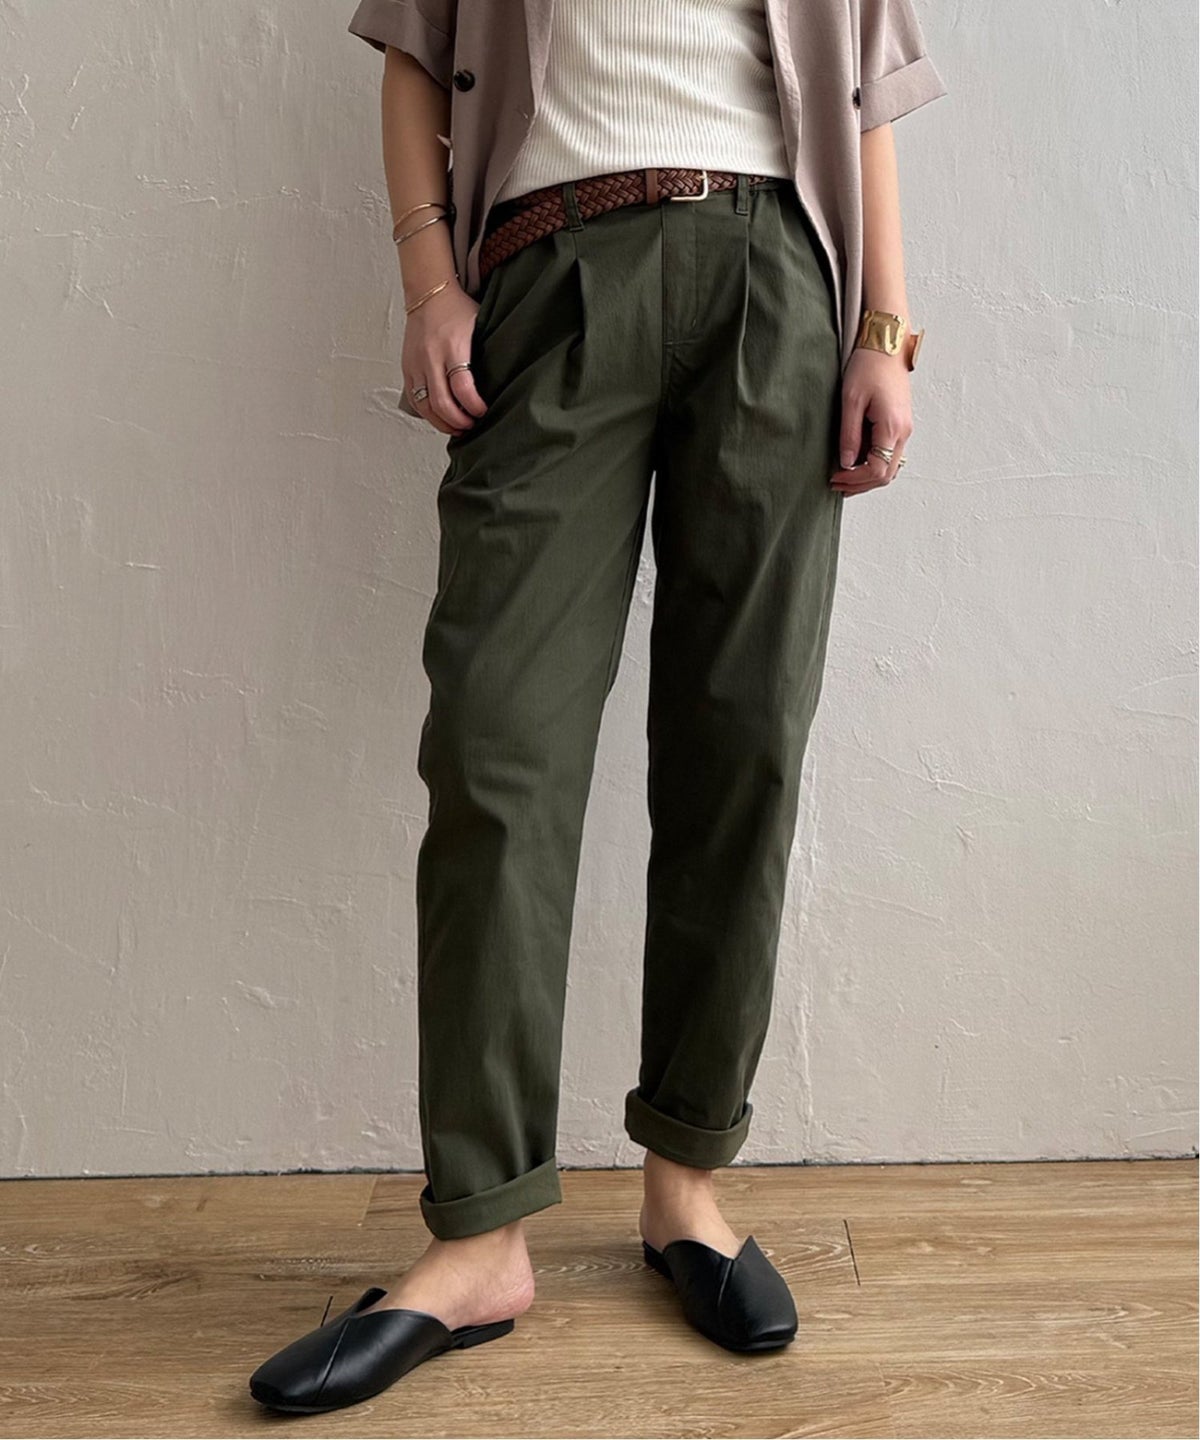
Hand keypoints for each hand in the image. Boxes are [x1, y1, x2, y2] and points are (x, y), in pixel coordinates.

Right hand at [402, 281, 488, 435]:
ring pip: (425, 406)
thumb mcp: (480, 326)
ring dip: (442, 423)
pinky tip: (440, 417)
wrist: (428, 293)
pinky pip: (414, 399)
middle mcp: (431, 358)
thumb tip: (504, 381)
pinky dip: (427, 413)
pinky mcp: (407, 368)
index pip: (462, 387)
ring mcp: (416, 364)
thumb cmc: (457, 310)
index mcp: (452, 347)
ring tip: (457, 427)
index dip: (474, 406)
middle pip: (441, 403)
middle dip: (458, 421)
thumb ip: (487, 353)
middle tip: (472, 425)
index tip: (483, 412)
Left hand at [829, 346, 912, 493]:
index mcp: (892, 427)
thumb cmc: (868, 365)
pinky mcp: (900, 423)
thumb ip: (849, 435)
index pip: (877, 470)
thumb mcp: (851, 400)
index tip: (835, 478)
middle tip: (836, 484)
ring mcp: (905, 428)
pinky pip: (890, 453)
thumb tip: (847, 463)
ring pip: (890, 466)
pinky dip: (874, 463)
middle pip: (886, 474)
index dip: (855, 480)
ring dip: (867, 476)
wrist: (886, 343)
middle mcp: (904, 431)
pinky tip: (855, 461)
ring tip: (843, 476)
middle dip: (860, 484)